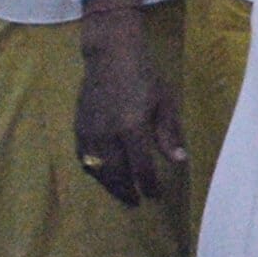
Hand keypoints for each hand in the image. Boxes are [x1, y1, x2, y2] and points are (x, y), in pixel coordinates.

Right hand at [69, 0, 186, 209]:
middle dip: (127, 191)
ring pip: (97, 169)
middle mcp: (107, 133)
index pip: (141, 167)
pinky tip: (102, 175)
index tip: (155, 195)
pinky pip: (83, 157)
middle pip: (116, 174)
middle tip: (136, 202)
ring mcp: (89, 130)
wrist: (110, 54)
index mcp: (132, 127)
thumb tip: (179, 161)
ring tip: (121, 193)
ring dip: (109, 185)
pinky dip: (93, 171)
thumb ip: (169, 134)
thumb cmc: (143, 76)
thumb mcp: (164, 102)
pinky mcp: (78, 126)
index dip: (149, 185)